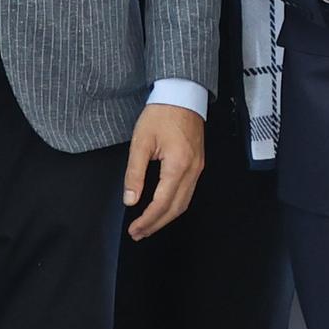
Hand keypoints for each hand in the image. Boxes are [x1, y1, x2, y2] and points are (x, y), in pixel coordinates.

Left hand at [124, 101, 209, 238]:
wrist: (182, 94)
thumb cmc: (161, 114)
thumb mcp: (141, 142)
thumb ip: (135, 173)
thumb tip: (130, 199)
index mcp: (178, 165)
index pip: (161, 203)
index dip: (147, 220)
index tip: (134, 229)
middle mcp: (192, 170)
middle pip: (176, 208)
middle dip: (156, 224)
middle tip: (138, 233)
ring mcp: (198, 167)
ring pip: (184, 202)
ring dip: (166, 217)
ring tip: (148, 225)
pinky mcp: (198, 163)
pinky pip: (188, 192)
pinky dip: (174, 205)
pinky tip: (162, 207)